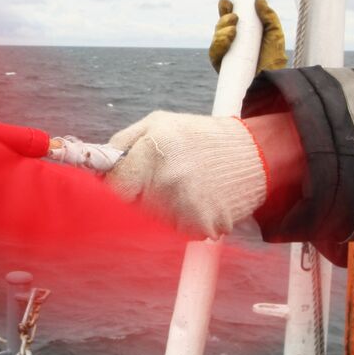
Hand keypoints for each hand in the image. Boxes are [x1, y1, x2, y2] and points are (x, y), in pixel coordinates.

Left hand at [105, 111, 267, 238]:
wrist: (255, 155)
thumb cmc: (201, 137)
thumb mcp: (158, 123)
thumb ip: (123, 143)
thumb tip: (98, 168)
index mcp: (153, 152)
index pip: (113, 186)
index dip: (114, 187)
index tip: (121, 184)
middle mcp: (168, 181)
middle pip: (131, 207)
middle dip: (139, 196)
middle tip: (161, 179)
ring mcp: (186, 207)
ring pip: (153, 222)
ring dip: (162, 210)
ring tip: (184, 187)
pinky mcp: (203, 228)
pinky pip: (177, 231)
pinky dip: (184, 220)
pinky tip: (199, 200)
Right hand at [208, 0, 288, 73]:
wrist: (270, 82)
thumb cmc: (274, 61)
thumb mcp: (275, 35)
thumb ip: (269, 17)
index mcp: (244, 36)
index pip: (231, 21)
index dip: (226, 10)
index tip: (227, 2)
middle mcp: (233, 45)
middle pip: (220, 27)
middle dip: (223, 18)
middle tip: (234, 16)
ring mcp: (226, 56)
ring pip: (216, 38)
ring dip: (221, 29)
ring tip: (233, 29)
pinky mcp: (221, 67)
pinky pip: (213, 52)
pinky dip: (218, 43)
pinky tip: (228, 38)